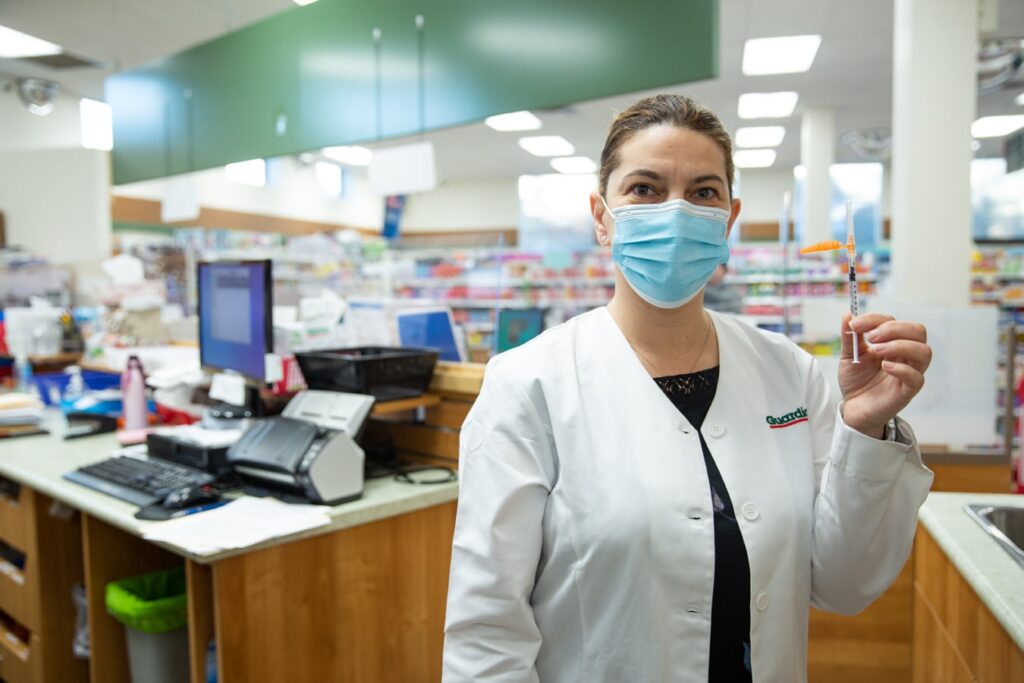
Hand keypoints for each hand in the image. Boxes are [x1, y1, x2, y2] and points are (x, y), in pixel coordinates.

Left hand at [839, 313, 931, 438]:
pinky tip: (884, 367)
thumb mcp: (848, 355)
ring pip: (924, 352)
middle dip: (894, 328)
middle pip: (918, 331)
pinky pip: (917, 377)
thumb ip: (850, 337)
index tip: (855, 324)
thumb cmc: (856, 380)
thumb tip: (847, 314)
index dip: (875, 319)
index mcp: (893, 343)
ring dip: (900, 346)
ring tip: (876, 351)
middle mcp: (905, 355)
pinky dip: (902, 369)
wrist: (853, 408)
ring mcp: (909, 372)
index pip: (895, 321)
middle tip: (871, 337)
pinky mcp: (907, 391)